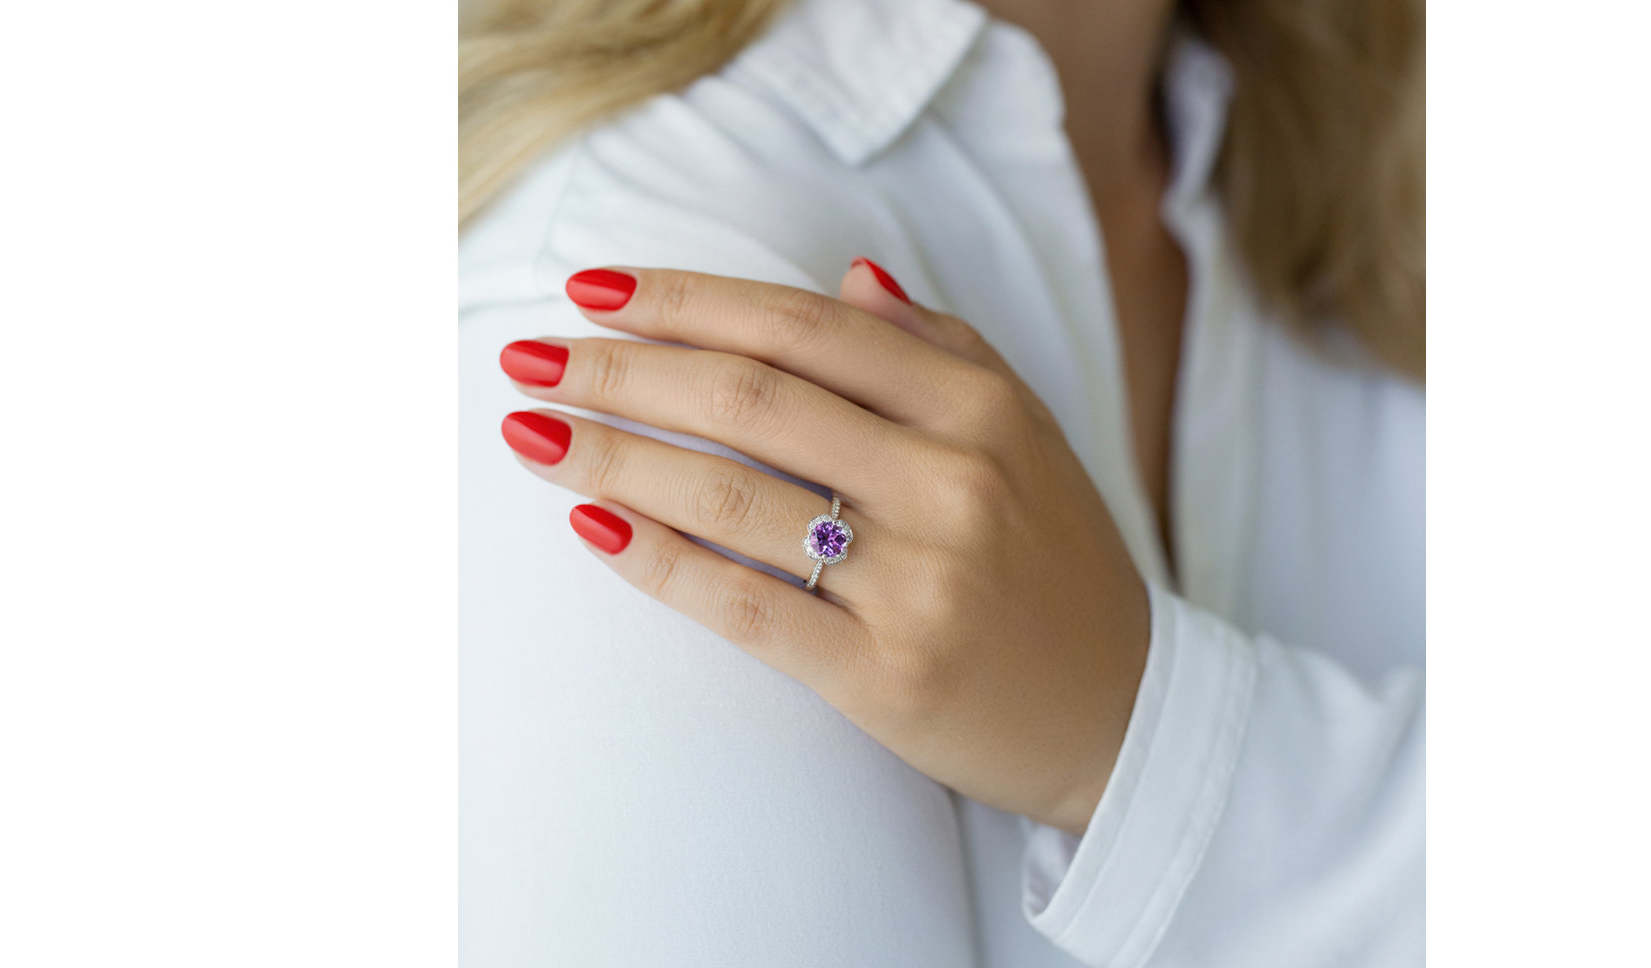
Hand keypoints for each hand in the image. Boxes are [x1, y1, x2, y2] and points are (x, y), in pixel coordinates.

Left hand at [496, 260, 1148, 831]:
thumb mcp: (1023, 431)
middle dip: (621, 371)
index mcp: (979, 405)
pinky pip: (744, 606)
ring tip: (528, 431)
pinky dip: (658, 559)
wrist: (1121, 712)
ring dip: (612, 456)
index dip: (686, 300)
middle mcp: (952, 479)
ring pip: (731, 499)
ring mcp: (920, 579)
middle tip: (529, 357)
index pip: (802, 327)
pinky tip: (592, 523)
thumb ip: (936, 348)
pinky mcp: (885, 673)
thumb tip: (844, 278)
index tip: (593, 288)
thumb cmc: (1055, 560)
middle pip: (749, 400)